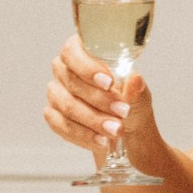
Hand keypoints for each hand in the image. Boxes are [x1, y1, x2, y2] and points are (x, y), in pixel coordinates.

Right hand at [44, 34, 159, 159]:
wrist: (126, 130)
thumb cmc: (129, 103)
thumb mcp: (139, 96)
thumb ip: (136, 90)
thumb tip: (136, 80)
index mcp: (82, 51)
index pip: (72, 51)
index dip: (87, 67)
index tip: (109, 83)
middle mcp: (63, 69)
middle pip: (71, 81)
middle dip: (99, 100)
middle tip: (123, 112)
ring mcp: (55, 93)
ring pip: (67, 106)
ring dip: (93, 120)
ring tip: (115, 130)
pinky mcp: (53, 115)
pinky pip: (62, 126)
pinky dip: (84, 136)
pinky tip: (102, 141)